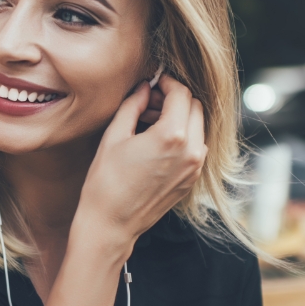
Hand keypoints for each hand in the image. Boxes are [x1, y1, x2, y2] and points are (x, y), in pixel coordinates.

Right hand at [74, 76, 207, 246]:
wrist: (111, 224)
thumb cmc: (106, 182)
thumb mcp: (114, 136)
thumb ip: (133, 106)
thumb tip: (144, 88)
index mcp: (172, 136)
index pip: (181, 94)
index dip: (167, 83)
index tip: (153, 82)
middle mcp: (190, 151)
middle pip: (195, 107)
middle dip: (175, 98)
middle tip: (150, 100)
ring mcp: (194, 167)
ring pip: (198, 127)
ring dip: (180, 117)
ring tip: (150, 121)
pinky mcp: (191, 180)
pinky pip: (195, 147)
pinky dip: (182, 136)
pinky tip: (156, 141)